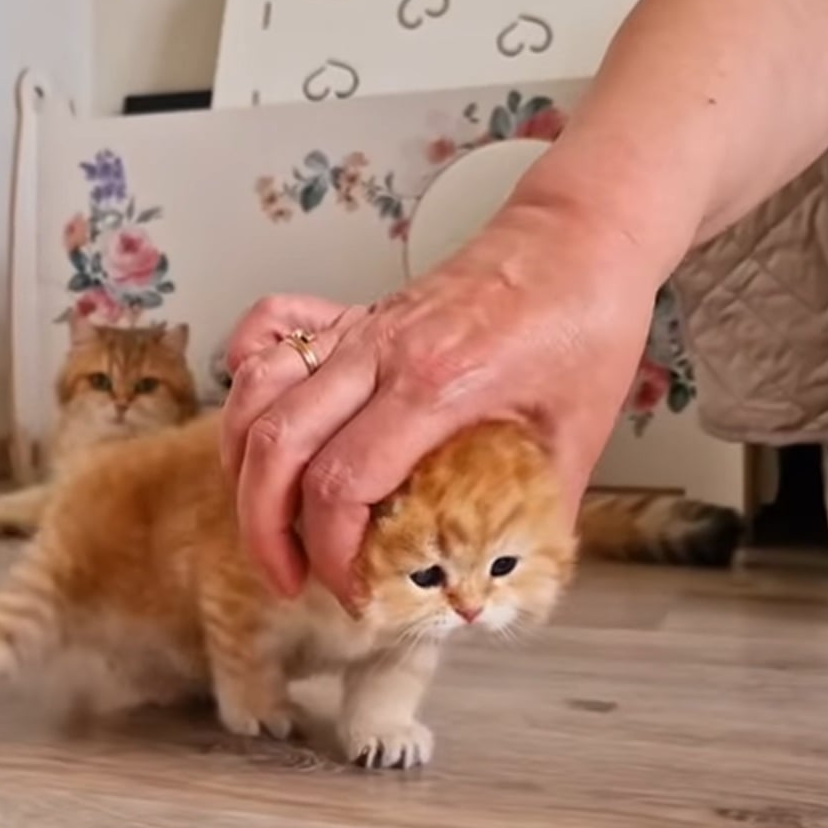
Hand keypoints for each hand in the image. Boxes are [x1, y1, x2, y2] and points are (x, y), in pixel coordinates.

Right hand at [221, 199, 661, 608]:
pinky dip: (246, 375)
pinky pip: (271, 328)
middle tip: (290, 578)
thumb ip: (536, 516)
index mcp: (436, 384)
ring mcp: (361, 327)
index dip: (333, 553)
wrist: (581, 234)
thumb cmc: (585, 320)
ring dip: (242, 465)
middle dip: (265, 528)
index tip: (356, 593)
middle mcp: (380, 351)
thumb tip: (500, 583)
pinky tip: (254, 417)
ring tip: (262, 519)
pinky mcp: (358, 311)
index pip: (342, 484)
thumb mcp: (579, 434)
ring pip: (257, 394)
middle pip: (277, 445)